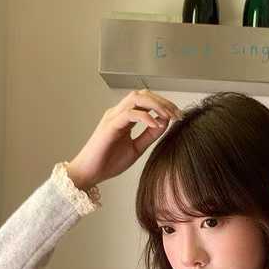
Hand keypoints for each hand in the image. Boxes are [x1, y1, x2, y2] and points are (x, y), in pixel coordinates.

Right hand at [66, 88, 182, 189]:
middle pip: (142, 94)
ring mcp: (112, 118)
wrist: (89, 174)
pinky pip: (129, 114)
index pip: (146, 100)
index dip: (164, 104)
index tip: (178, 115)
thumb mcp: (136, 148)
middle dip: (163, 101)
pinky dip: (145, 117)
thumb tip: (165, 123)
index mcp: (124, 117)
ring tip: (169, 115)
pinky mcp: (109, 126)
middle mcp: (118, 113)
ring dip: (156, 105)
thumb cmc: (108, 162)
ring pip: (136, 98)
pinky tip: (156, 125)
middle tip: (178, 114)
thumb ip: (149, 135)